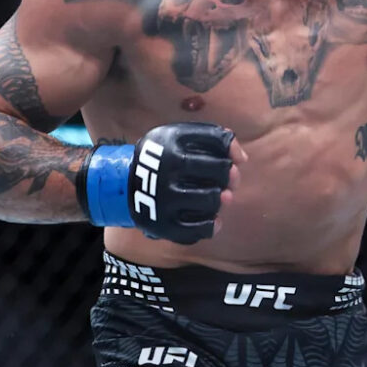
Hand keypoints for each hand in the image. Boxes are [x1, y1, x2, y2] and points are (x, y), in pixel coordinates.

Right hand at [79, 122, 238, 244]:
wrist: (124, 183)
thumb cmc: (164, 155)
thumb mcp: (181, 135)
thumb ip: (214, 136)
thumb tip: (242, 158)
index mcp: (172, 148)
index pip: (218, 149)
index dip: (230, 155)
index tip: (228, 161)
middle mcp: (166, 174)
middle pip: (220, 175)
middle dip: (229, 177)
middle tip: (226, 180)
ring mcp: (163, 201)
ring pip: (211, 201)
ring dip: (221, 199)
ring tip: (218, 197)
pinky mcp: (162, 225)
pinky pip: (197, 230)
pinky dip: (211, 226)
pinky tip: (214, 219)